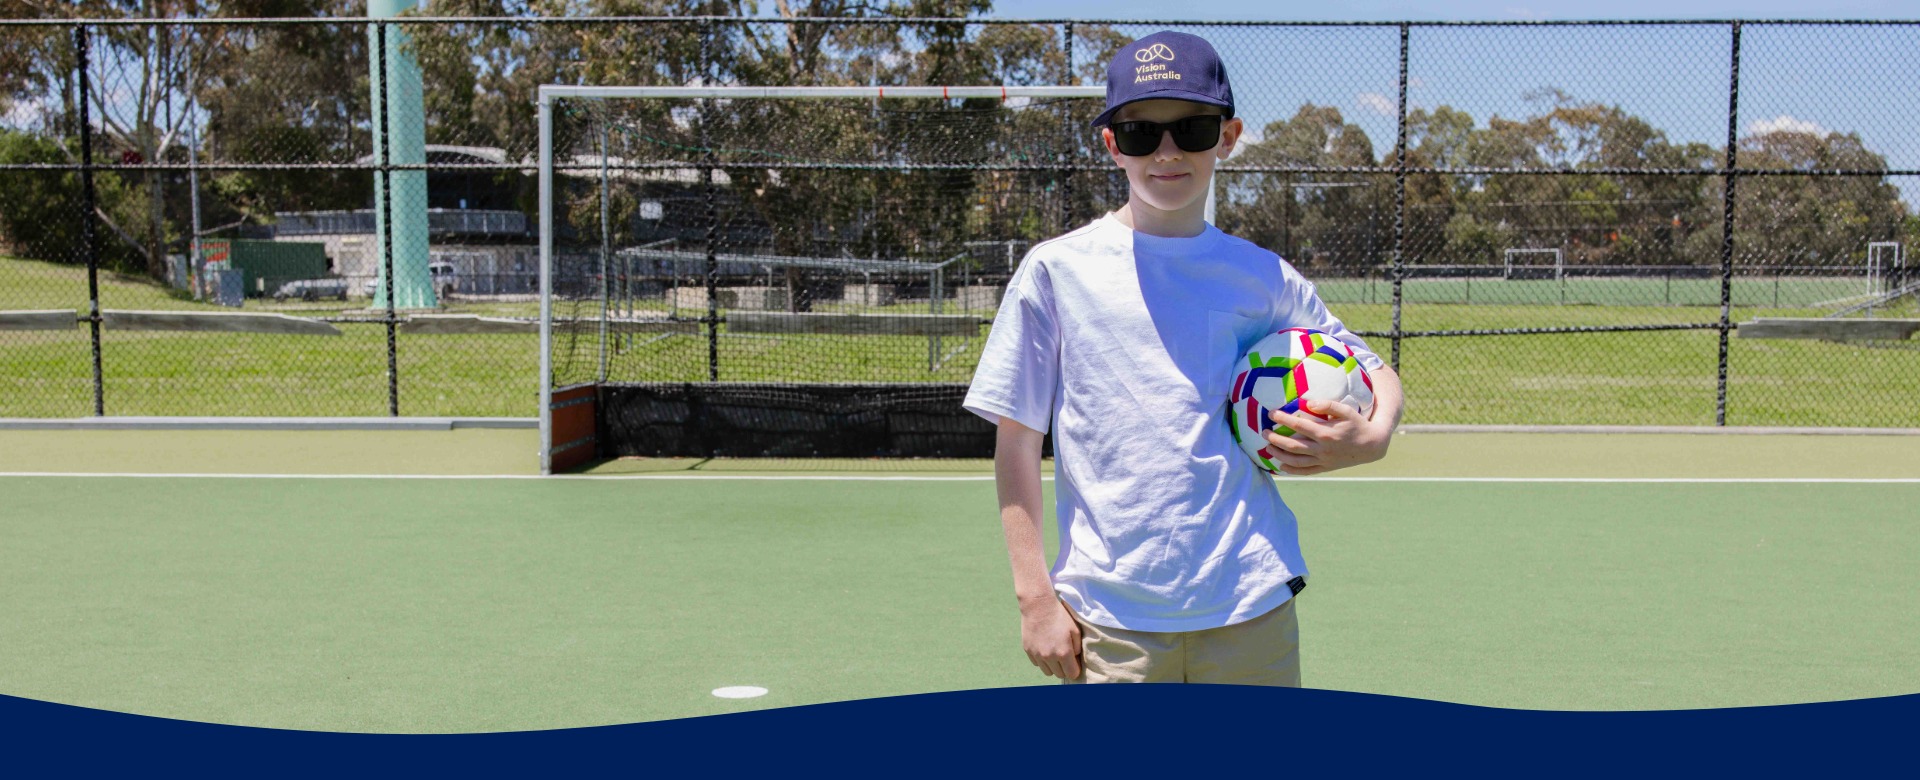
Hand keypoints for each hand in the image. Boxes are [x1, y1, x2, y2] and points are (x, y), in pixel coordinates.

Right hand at [1018, 596, 1082, 679]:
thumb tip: (1074, 658)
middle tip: (1065, 656)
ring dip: (1053, 666)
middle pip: (1059, 674)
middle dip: (1064, 668)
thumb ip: (1077, 648)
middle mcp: (1049, 657)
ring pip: (1047, 672)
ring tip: (1054, 653)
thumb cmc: (1060, 616)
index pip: (1072, 674)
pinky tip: (1044, 648)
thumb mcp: (1075, 630)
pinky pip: (1037, 663)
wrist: (1038, 605)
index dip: (1075, 669)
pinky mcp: (1028, 650)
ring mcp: (1037, 654)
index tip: (1075, 663)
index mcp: (1063, 653)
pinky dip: (1042, 660)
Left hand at [1263, 399, 1391, 475]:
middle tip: (1263, 432)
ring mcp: (1323, 460)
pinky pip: (1305, 471)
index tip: (1271, 413)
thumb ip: (1328, 405)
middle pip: (1292, 445)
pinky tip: (1281, 465)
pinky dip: (1292, 470)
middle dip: (1275, 439)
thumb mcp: (1346, 410)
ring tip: (1267, 448)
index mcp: (1326, 433)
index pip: (1298, 425)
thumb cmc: (1358, 424)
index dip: (1283, 419)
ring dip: (1279, 454)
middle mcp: (1322, 449)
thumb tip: (1308, 402)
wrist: (1372, 445)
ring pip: (1296, 460)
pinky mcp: (1325, 468)